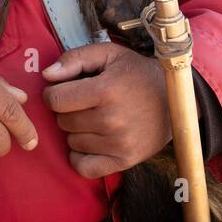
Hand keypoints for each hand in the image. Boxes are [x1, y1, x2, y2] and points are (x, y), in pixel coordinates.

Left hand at [41, 41, 170, 178]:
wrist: (174, 101)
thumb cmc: (136, 74)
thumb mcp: (108, 54)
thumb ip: (75, 59)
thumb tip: (47, 75)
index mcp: (105, 90)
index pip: (55, 100)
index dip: (52, 94)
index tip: (61, 91)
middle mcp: (111, 119)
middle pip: (63, 121)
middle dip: (66, 111)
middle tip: (82, 104)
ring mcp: (118, 143)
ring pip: (72, 142)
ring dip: (76, 131)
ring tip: (92, 118)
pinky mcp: (124, 160)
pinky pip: (85, 167)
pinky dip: (81, 157)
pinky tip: (90, 142)